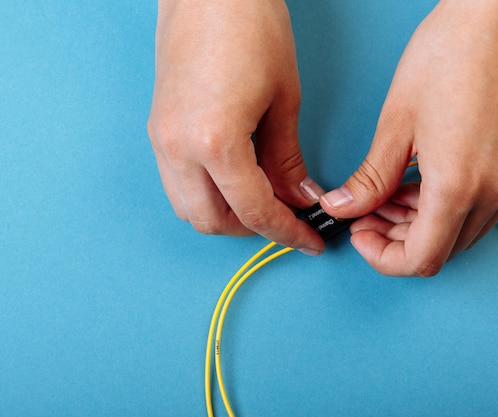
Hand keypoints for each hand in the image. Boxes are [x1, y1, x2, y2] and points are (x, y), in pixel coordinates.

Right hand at [147, 0, 324, 252]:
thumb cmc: (250, 27)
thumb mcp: (283, 99)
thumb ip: (286, 159)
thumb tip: (297, 197)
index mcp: (214, 142)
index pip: (252, 210)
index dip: (285, 232)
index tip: (308, 239)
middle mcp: (178, 149)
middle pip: (210, 221)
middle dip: (251, 229)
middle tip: (285, 218)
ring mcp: (161, 140)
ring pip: (187, 208)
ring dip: (223, 215)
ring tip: (258, 200)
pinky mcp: (158, 130)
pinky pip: (176, 183)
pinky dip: (204, 194)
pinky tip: (230, 179)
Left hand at [321, 1, 497, 275]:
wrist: (495, 21)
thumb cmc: (451, 57)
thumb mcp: (397, 124)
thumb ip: (369, 178)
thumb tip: (341, 208)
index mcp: (458, 186)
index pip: (419, 259)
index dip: (381, 257)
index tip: (357, 235)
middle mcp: (491, 194)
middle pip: (437, 251)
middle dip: (392, 240)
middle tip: (362, 214)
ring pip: (453, 233)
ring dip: (413, 225)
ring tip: (382, 195)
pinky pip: (470, 210)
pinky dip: (436, 209)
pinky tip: (412, 184)